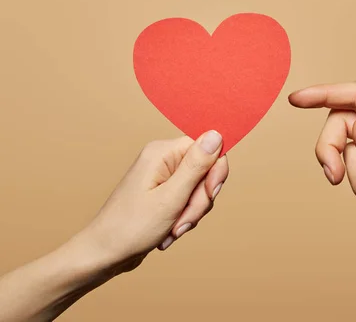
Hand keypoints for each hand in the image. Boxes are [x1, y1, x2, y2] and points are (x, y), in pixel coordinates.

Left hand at [80, 131, 228, 272]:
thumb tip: (216, 134)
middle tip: (184, 220)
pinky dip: (184, 218)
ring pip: (199, 189)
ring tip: (173, 229)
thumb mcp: (171, 197)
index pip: (207, 148)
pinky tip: (169, 232)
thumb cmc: (130, 228)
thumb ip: (196, 165)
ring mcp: (162, 177)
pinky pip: (188, 200)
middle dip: (200, 200)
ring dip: (191, 213)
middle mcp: (163, 160)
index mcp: (162, 153)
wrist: (104, 254)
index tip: (210, 195)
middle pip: (205, 171)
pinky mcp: (163, 192)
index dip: (214, 172)